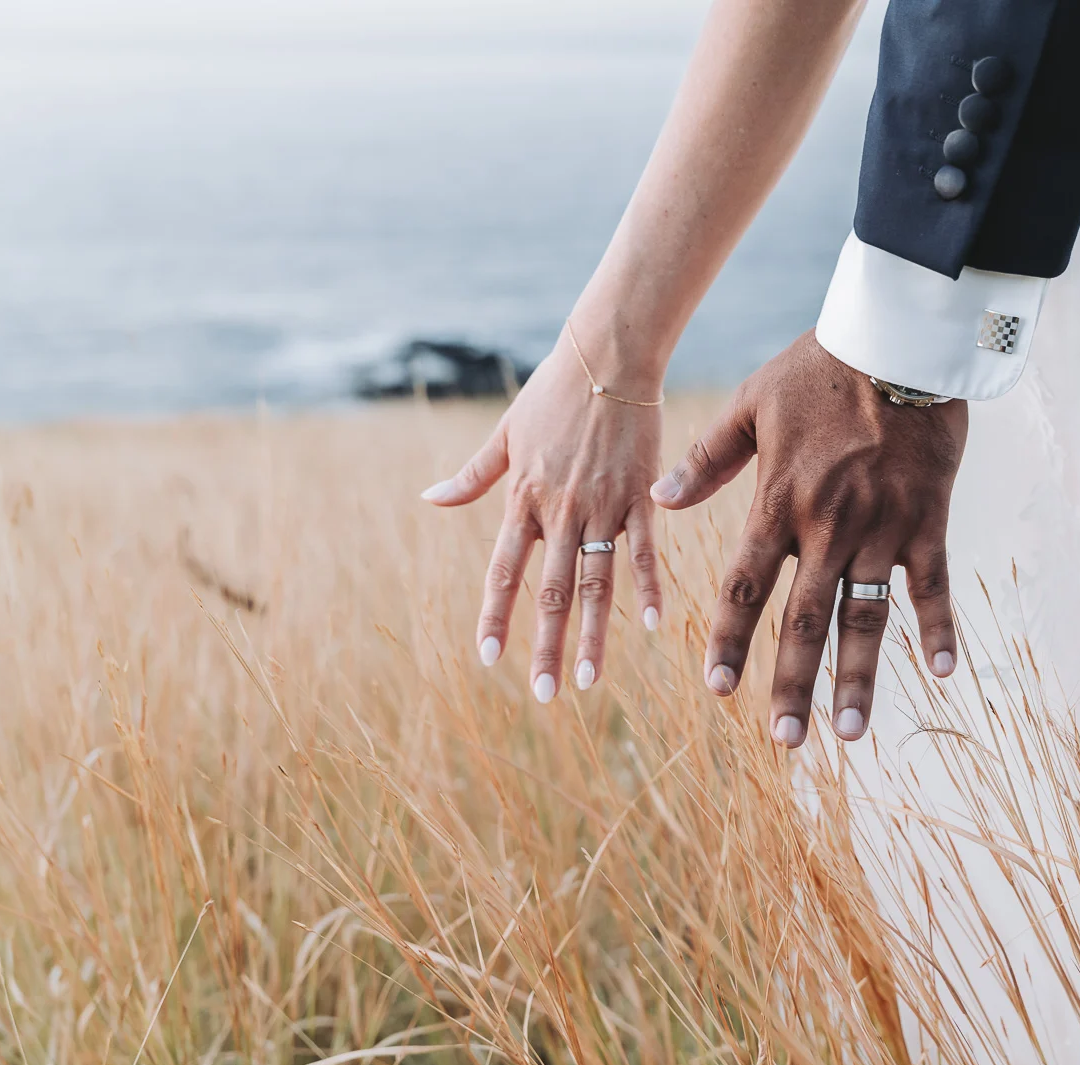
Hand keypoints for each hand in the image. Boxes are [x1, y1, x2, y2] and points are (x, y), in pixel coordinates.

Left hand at [422, 327, 663, 700]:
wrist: (607, 355)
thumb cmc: (552, 392)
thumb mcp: (503, 434)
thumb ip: (471, 476)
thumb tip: (428, 499)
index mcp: (523, 499)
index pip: (503, 571)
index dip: (495, 616)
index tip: (489, 658)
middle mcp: (559, 510)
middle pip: (551, 592)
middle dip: (547, 647)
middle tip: (545, 694)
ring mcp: (602, 506)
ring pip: (596, 582)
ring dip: (594, 635)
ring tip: (590, 682)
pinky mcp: (641, 496)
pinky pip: (645, 551)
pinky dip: (648, 588)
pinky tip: (651, 626)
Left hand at [651, 331, 965, 746]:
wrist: (899, 342)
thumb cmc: (819, 369)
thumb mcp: (752, 405)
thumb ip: (707, 460)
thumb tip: (658, 501)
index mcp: (779, 504)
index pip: (747, 587)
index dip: (731, 642)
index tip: (719, 690)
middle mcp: (828, 527)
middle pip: (805, 621)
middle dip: (792, 685)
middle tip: (785, 742)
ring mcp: (882, 529)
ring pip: (866, 618)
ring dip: (858, 679)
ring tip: (849, 734)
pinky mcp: (927, 520)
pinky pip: (932, 586)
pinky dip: (937, 629)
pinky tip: (940, 675)